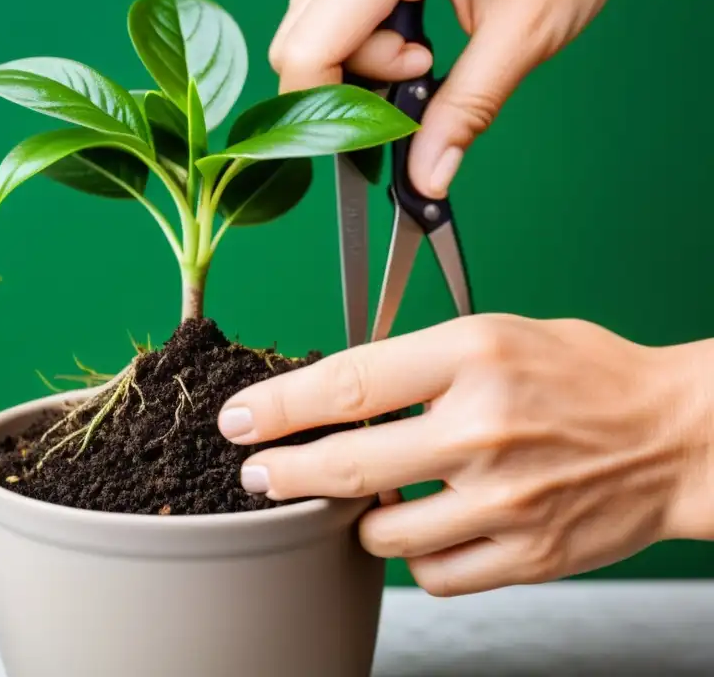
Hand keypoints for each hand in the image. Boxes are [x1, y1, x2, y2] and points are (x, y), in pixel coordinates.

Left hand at [218, 315, 713, 595]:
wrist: (675, 436)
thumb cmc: (582, 374)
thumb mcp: (495, 333)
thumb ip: (416, 361)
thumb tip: (334, 392)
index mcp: (473, 354)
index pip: (348, 383)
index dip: (278, 406)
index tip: (240, 421)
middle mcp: (485, 427)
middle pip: (350, 467)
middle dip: (287, 475)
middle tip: (260, 476)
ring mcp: (507, 498)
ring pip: (384, 535)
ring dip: (361, 520)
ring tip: (373, 498)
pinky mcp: (528, 553)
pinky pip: (434, 575)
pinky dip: (416, 555)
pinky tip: (425, 528)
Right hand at [269, 0, 688, 197]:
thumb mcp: (525, 33)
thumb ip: (463, 112)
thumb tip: (426, 180)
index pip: (309, 45)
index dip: (322, 106)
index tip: (371, 130)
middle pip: (299, 32)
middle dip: (345, 78)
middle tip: (419, 74)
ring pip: (308, 11)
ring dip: (353, 49)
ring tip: (422, 47)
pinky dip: (358, 21)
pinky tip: (409, 19)